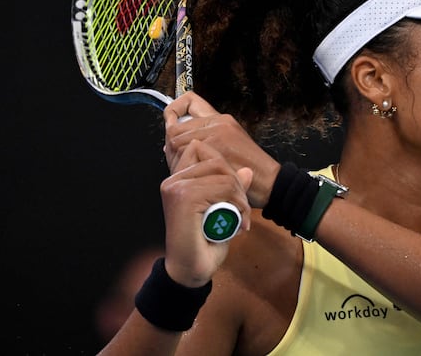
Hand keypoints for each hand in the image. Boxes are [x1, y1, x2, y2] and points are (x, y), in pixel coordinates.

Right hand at [160, 138, 251, 286]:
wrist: (191, 270)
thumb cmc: (205, 242)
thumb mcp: (224, 209)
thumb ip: (231, 188)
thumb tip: (246, 170)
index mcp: (178, 180)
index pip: (204, 151)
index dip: (227, 170)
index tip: (235, 197)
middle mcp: (173, 180)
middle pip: (216, 160)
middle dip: (236, 182)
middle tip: (243, 209)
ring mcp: (176, 187)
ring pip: (222, 173)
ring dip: (239, 195)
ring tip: (241, 217)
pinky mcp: (184, 197)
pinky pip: (223, 186)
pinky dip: (238, 203)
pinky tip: (239, 222)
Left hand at [163, 91, 279, 207]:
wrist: (269, 181)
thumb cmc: (250, 170)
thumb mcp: (229, 147)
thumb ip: (204, 140)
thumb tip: (172, 143)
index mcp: (221, 119)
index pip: (188, 101)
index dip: (173, 111)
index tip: (170, 123)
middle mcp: (218, 121)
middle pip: (175, 126)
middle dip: (170, 145)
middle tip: (177, 161)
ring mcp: (217, 133)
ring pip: (175, 140)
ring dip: (174, 158)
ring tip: (185, 170)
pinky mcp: (216, 147)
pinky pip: (184, 153)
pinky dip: (181, 166)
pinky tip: (191, 175)